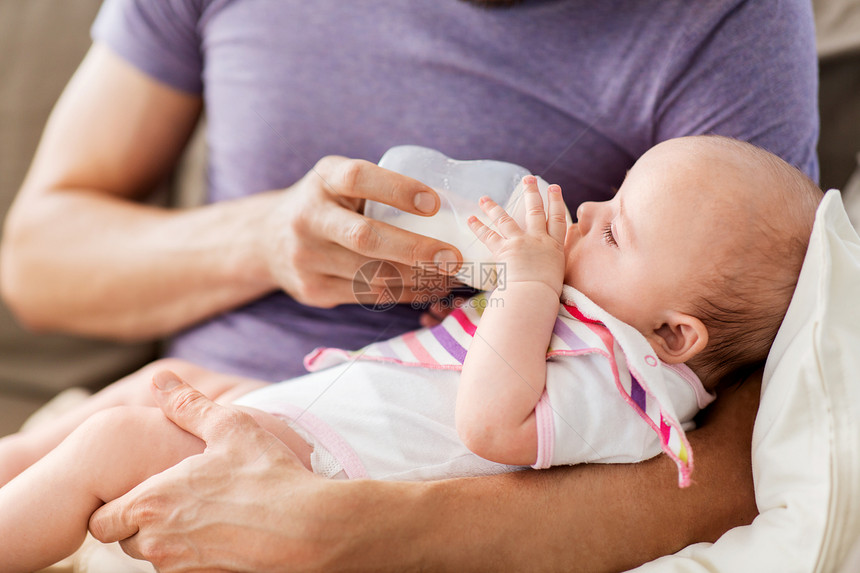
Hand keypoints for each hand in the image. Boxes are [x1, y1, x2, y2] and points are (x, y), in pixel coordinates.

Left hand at [87, 373, 335, 571]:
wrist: (307, 528)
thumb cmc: (266, 475)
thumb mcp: (230, 427)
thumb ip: (188, 405)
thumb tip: (160, 379)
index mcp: (152, 503)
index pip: (99, 523)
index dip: (113, 506)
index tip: (139, 489)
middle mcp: (158, 542)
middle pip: (125, 542)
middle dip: (141, 522)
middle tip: (176, 497)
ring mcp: (182, 566)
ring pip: (156, 556)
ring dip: (168, 537)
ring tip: (204, 510)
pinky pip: (185, 566)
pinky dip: (195, 550)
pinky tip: (224, 527)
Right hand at [261, 156, 460, 307]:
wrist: (269, 238)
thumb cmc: (328, 203)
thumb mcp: (341, 180)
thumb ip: (378, 187)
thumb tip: (452, 204)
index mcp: (324, 179)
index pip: (359, 179)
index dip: (398, 189)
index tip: (434, 202)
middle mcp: (308, 218)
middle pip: (366, 237)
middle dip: (415, 249)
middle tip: (453, 256)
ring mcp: (307, 258)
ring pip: (371, 274)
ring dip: (418, 278)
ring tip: (449, 275)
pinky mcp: (313, 290)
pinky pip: (368, 295)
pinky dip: (404, 293)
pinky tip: (427, 288)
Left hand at [467, 176, 566, 295]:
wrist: (536, 294)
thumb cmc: (548, 294)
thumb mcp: (557, 277)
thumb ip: (551, 268)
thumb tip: (546, 274)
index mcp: (555, 248)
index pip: (558, 220)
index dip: (557, 202)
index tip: (554, 188)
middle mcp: (538, 240)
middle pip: (535, 211)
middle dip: (532, 193)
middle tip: (528, 178)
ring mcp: (520, 243)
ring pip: (506, 220)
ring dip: (494, 207)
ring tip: (484, 198)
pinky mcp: (504, 250)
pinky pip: (489, 236)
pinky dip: (478, 227)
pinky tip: (471, 218)